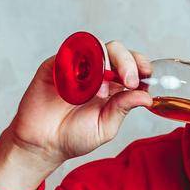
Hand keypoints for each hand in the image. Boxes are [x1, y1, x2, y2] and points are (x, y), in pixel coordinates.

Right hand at [0, 39, 155, 189]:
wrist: (43, 143)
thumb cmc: (73, 136)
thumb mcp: (105, 126)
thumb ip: (123, 108)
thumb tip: (147, 96)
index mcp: (113, 85)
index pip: (131, 64)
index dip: (140, 64)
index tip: (147, 75)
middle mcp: (96, 72)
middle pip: (116, 50)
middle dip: (127, 62)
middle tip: (130, 81)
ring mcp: (75, 66)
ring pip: (95, 46)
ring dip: (105, 62)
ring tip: (102, 90)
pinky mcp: (56, 64)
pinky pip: (69, 53)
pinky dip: (78, 64)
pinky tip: (81, 84)